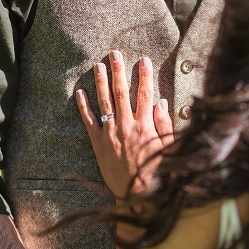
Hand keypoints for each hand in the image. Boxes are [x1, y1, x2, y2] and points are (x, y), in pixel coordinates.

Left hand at [76, 50, 173, 198]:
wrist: (138, 195)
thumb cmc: (156, 172)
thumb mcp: (167, 147)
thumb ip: (163, 124)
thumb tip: (160, 102)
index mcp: (146, 126)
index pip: (145, 94)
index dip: (144, 75)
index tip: (143, 59)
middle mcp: (127, 127)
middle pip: (121, 92)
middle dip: (118, 71)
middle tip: (114, 53)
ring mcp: (111, 135)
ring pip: (104, 103)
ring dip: (101, 82)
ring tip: (98, 65)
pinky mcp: (99, 145)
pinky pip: (89, 122)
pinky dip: (84, 107)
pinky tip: (80, 92)